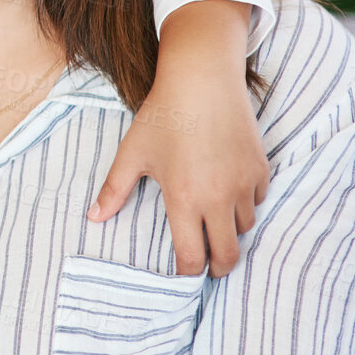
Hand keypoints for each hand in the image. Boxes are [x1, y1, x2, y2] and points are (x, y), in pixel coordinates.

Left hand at [88, 69, 267, 276]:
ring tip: (214, 221)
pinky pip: (257, 200)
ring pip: (245, 226)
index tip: (185, 274)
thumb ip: (114, 189)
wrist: (201, 79)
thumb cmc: (163, 116)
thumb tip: (93, 218)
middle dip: (218, 266)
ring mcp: (244, 185)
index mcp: (184, 199)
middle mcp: (218, 198)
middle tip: (209, 265)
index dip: (189, 272)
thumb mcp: (132, 153)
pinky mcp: (261, 169)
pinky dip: (245, 203)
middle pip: (228, 255)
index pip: (193, 257)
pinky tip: (229, 189)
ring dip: (230, 230)